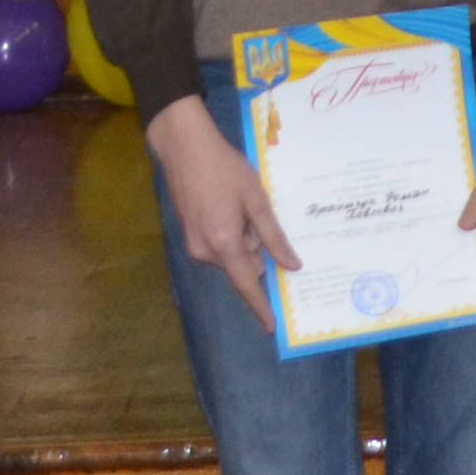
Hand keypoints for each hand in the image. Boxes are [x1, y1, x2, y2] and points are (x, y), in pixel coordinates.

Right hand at [147, 95, 300, 330]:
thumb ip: (273, 237)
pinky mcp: (188, 235)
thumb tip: (291, 266)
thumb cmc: (224, 169)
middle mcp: (205, 251)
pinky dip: (230, 233)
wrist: (184, 147)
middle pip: (243, 265)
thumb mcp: (256, 200)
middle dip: (255, 247)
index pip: (247, 284)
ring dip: (243, 237)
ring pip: (231, 254)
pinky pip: (219, 245)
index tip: (270, 327)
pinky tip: (228, 205)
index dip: (260, 306)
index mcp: (224, 244)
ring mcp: (193, 244)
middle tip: (254, 212)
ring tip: (238, 203)